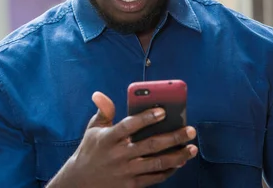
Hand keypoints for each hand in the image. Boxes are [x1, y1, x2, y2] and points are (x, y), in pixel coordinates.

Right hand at [48, 91, 197, 187]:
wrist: (80, 183)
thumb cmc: (90, 151)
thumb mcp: (93, 129)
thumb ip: (103, 111)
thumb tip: (99, 94)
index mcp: (109, 138)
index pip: (129, 126)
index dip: (146, 118)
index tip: (163, 111)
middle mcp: (119, 155)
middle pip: (150, 145)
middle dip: (173, 137)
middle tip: (191, 130)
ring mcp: (126, 172)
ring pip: (157, 163)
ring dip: (177, 156)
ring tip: (192, 148)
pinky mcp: (131, 185)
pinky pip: (154, 178)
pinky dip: (169, 171)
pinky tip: (180, 162)